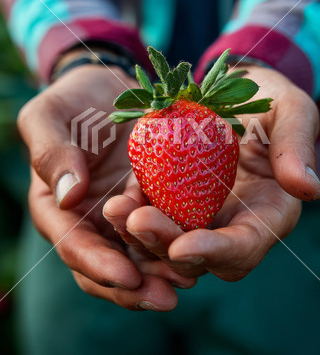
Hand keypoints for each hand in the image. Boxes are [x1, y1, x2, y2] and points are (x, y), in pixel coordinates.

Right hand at [18, 60, 194, 309]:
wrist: (111, 91)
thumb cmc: (73, 101)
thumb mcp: (50, 116)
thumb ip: (51, 153)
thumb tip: (68, 197)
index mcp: (58, 209)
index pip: (74, 245)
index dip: (99, 264)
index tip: (127, 275)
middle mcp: (92, 221)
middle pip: (110, 263)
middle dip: (136, 284)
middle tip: (166, 296)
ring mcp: (124, 215)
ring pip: (141, 254)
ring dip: (163, 272)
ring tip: (189, 279)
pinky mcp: (153, 202)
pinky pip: (166, 227)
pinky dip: (181, 241)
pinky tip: (203, 249)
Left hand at [102, 65, 319, 280]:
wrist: (235, 89)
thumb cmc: (270, 99)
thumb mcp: (291, 113)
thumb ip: (297, 148)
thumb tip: (307, 189)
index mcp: (268, 212)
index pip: (245, 246)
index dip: (217, 252)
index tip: (184, 247)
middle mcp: (232, 221)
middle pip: (199, 254)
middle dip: (167, 245)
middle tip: (138, 223)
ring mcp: (199, 211)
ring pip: (168, 239)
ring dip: (140, 234)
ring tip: (116, 210)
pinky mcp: (173, 195)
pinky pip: (151, 211)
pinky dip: (133, 211)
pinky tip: (116, 201)